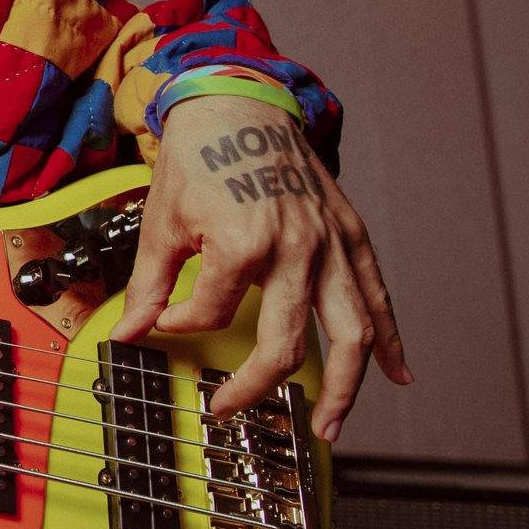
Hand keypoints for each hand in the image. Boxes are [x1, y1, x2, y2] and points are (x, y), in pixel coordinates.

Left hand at [111, 94, 409, 442]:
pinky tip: (398, 373)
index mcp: (243, 245)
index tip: (166, 320)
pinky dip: (391, 337)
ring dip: (347, 388)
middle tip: (232, 409)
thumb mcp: (162, 221)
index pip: (211, 315)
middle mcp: (296, 249)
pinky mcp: (350, 234)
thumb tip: (130, 333)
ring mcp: (330, 243)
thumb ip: (149, 285)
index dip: (182, 324)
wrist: (237, 101)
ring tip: (331, 427)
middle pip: (287, 345)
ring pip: (352, 332)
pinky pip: (377, 295)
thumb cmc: (199, 157)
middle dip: (255, 387)